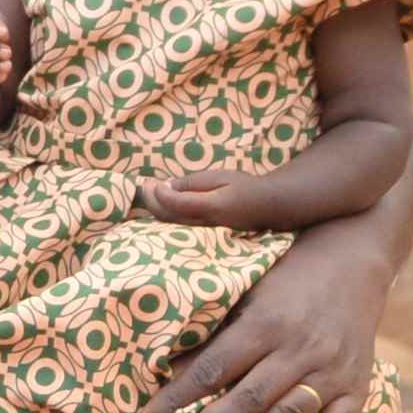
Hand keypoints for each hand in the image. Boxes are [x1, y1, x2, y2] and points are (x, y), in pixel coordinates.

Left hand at [133, 166, 282, 229]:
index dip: (160, 194)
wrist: (267, 206)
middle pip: (169, 217)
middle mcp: (206, 224)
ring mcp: (204, 232)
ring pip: (171, 225)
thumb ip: (194, 183)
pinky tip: (159, 204)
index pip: (177, 204)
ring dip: (156, 209)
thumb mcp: (220, 177)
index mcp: (212, 207)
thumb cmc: (244, 187)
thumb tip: (167, 186)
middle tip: (145, 184)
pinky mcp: (204, 234)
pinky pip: (178, 227)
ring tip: (149, 191)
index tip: (152, 182)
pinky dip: (165, 216)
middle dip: (152, 201)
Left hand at [159, 233, 387, 412]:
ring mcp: (332, 369)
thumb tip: (163, 371)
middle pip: (248, 396)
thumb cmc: (285, 279)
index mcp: (265, 322)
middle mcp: (299, 348)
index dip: (176, 398)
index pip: (212, 368)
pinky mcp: (357, 385)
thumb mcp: (245, 294)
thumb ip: (213, 333)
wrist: (354, 258)